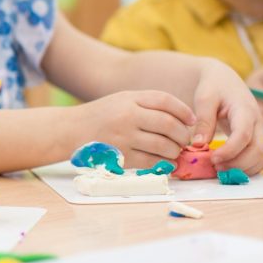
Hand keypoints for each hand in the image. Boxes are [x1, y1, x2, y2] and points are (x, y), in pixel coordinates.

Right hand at [79, 90, 194, 167]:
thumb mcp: (122, 100)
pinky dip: (164, 163)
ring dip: (175, 150)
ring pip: (164, 145)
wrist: (70, 130)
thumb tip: (183, 120)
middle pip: (168, 124)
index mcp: (129, 99)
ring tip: (175, 151)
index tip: (192, 120)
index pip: (165, 101)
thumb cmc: (101, 115)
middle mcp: (127, 116)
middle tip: (185, 140)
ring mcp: (124, 137)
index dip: (184, 111)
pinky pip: (152, 162)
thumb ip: (148, 105)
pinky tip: (166, 162)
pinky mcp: (121, 156)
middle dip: (183, 135)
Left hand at [192, 60, 262, 173]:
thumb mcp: (204, 99)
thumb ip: (204, 121)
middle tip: (215, 168)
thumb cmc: (214, 87)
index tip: (212, 159)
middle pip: (258, 150)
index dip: (230, 151)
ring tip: (220, 169)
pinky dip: (249, 167)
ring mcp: (260, 131)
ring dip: (244, 168)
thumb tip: (198, 145)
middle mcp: (257, 122)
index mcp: (245, 110)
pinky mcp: (258, 138)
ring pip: (262, 157)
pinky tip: (230, 167)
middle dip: (238, 164)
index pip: (243, 135)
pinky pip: (261, 158)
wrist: (225, 80)